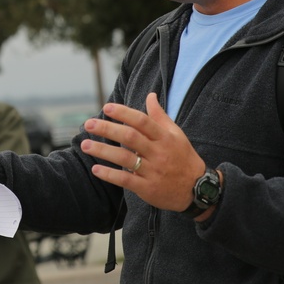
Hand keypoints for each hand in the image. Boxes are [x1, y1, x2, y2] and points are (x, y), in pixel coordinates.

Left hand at [80, 93, 206, 212]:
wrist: (197, 189)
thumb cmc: (183, 157)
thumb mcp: (176, 134)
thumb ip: (159, 116)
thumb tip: (150, 95)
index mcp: (164, 137)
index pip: (142, 121)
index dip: (124, 113)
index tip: (107, 107)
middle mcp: (158, 153)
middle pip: (130, 138)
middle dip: (107, 129)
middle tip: (88, 124)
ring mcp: (153, 171)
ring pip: (125, 159)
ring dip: (103, 151)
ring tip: (85, 145)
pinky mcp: (147, 188)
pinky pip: (126, 180)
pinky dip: (110, 175)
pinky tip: (96, 169)